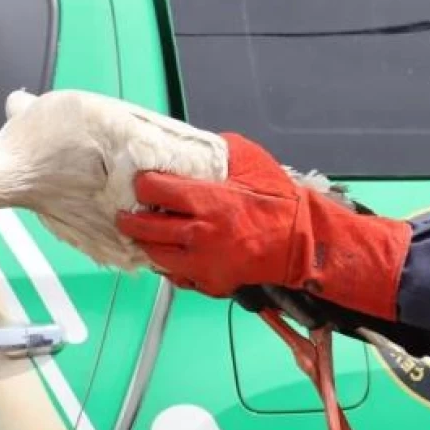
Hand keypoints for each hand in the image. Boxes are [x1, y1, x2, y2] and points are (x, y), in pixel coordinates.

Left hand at [119, 133, 308, 296]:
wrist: (303, 242)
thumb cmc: (280, 202)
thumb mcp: (251, 160)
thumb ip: (219, 152)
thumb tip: (197, 147)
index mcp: (205, 201)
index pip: (153, 190)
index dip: (143, 184)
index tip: (141, 183)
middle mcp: (198, 234)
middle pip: (144, 228)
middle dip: (130, 219)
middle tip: (126, 214)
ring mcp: (202, 263)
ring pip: (155, 256)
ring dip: (147, 244)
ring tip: (146, 235)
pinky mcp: (210, 283)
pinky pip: (178, 277)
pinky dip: (172, 266)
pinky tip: (173, 254)